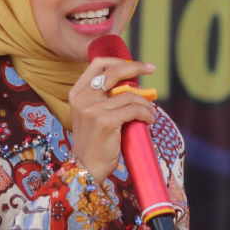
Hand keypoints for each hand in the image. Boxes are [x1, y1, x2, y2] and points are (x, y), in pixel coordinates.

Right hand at [69, 57, 156, 180]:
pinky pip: (134, 109)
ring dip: (146, 103)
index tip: (137, 65)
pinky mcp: (105, 121)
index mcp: (77, 93)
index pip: (98, 64)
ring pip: (129, 95)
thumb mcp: (92, 114)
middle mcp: (82, 98)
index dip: (119, 61)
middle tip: (151, 69)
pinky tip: (149, 120)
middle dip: (136, 67)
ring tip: (151, 112)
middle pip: (114, 72)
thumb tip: (132, 82)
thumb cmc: (95, 142)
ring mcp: (92, 109)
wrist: (86, 168)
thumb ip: (104, 97)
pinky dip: (146, 113)